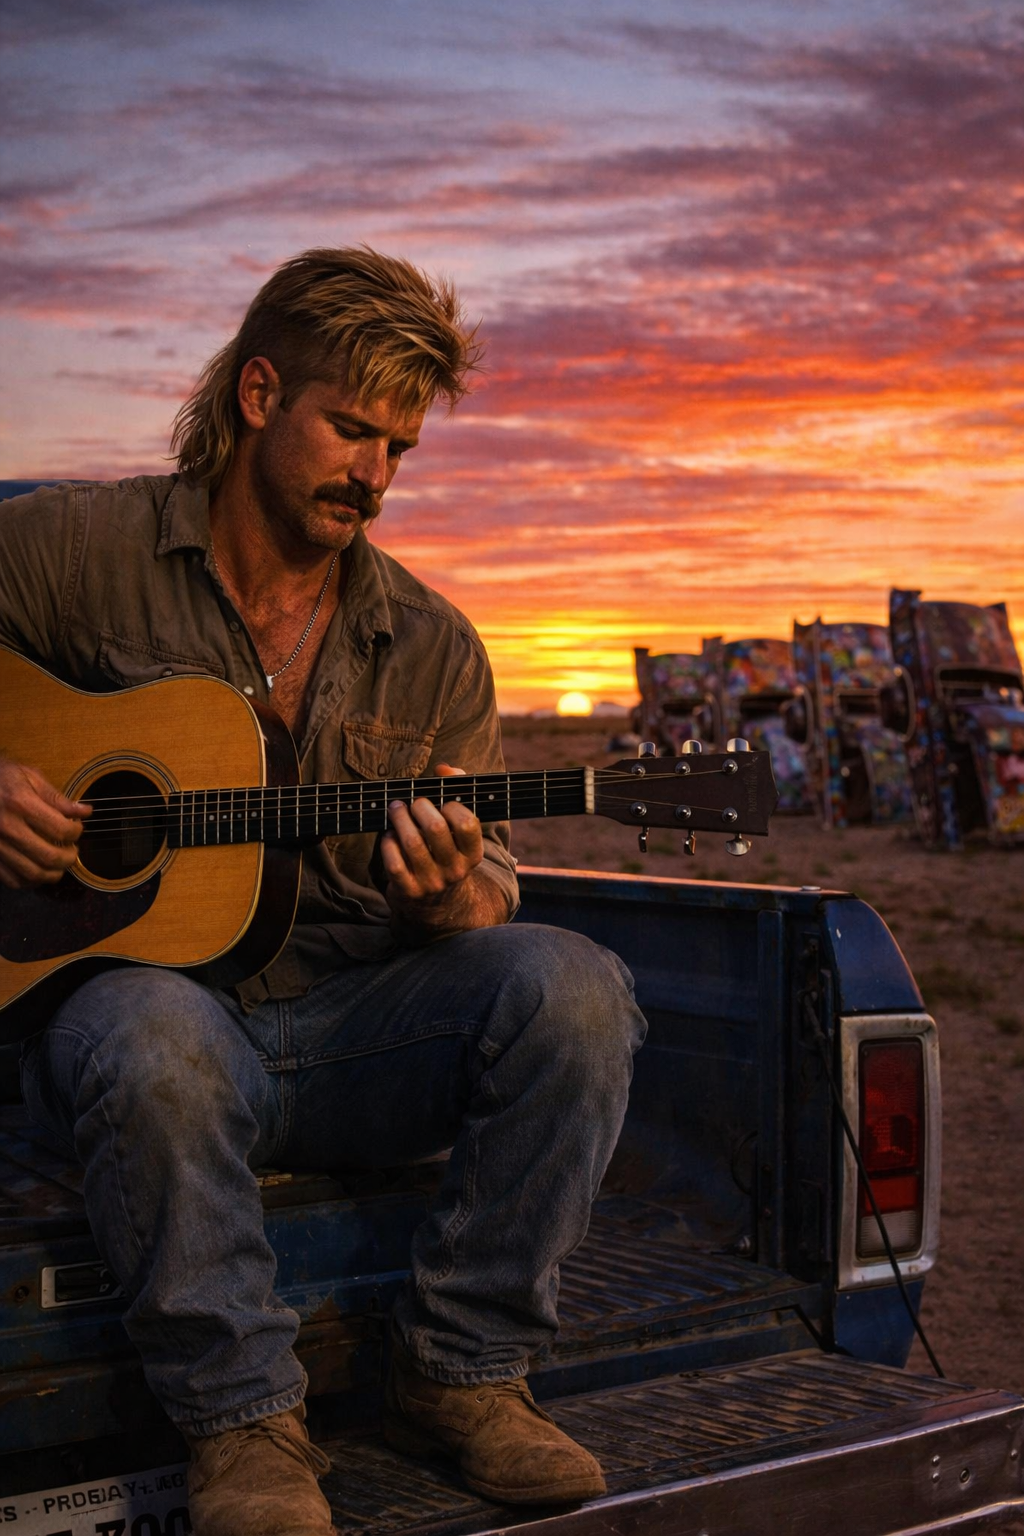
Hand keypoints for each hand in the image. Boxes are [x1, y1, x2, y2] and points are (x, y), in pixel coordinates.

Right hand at [0, 758, 91, 888]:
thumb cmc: (0, 777)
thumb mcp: (28, 776)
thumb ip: (57, 798)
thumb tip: (85, 812)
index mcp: (20, 803)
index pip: (61, 829)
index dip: (76, 832)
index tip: (77, 829)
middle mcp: (6, 827)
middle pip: (48, 856)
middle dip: (69, 858)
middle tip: (73, 852)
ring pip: (32, 873)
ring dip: (53, 874)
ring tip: (60, 864)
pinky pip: (12, 879)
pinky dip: (30, 881)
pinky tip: (38, 871)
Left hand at [380, 764, 501, 937]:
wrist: (438, 905)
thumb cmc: (446, 852)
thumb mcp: (459, 831)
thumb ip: (457, 791)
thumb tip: (444, 768)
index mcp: (472, 854)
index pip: (467, 823)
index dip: (451, 806)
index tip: (442, 803)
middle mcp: (455, 870)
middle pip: (435, 828)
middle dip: (420, 806)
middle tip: (413, 802)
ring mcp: (431, 882)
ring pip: (411, 843)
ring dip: (399, 819)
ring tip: (396, 809)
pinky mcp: (408, 891)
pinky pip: (393, 862)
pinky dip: (388, 843)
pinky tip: (389, 835)